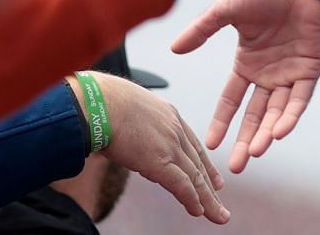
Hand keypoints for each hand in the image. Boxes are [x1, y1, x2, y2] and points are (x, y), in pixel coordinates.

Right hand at [94, 74, 229, 222]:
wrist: (99, 103)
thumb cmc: (104, 105)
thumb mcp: (131, 111)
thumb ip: (138, 127)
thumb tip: (128, 140)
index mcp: (169, 116)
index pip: (193, 145)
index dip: (205, 165)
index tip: (215, 179)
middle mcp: (175, 130)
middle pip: (198, 163)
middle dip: (211, 185)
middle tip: (220, 204)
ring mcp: (170, 145)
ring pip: (195, 177)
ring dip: (208, 200)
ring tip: (219, 216)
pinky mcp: (160, 161)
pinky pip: (182, 184)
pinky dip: (192, 200)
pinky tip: (199, 211)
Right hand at [172, 0, 319, 172]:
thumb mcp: (226, 10)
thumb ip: (202, 30)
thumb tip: (174, 49)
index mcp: (247, 63)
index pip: (231, 100)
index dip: (221, 122)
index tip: (209, 145)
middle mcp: (268, 73)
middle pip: (255, 115)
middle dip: (246, 141)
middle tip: (236, 167)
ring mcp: (289, 73)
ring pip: (277, 112)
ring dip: (267, 133)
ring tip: (255, 152)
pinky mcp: (310, 69)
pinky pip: (300, 98)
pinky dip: (291, 115)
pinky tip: (280, 131)